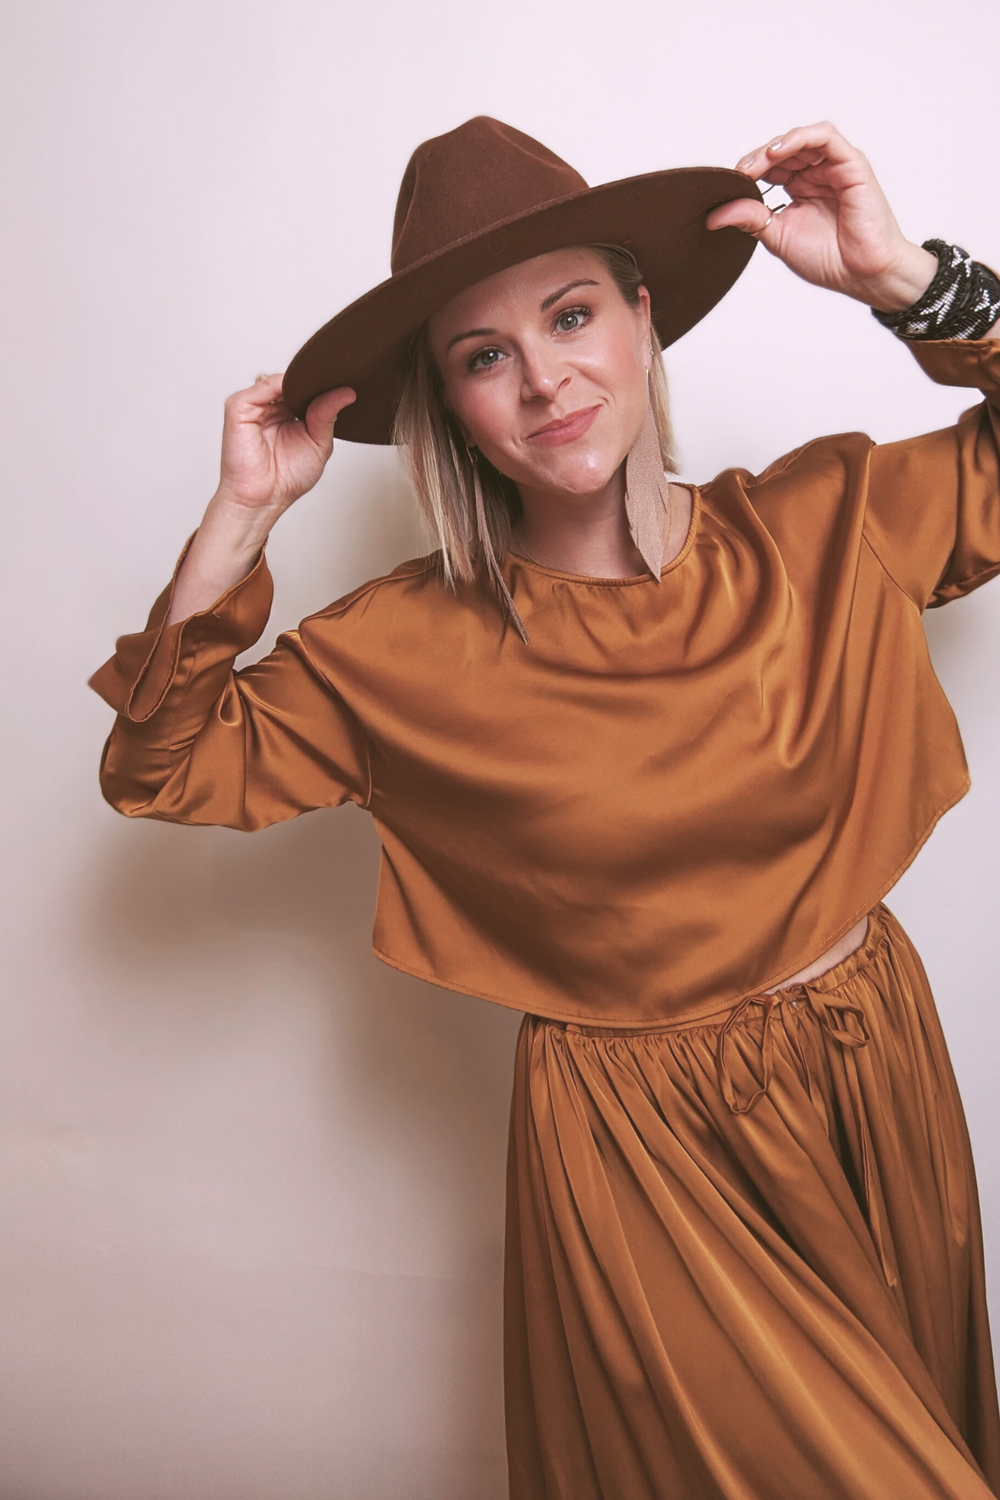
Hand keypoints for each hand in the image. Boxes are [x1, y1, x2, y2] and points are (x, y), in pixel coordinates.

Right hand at [164, 377, 354, 624]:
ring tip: (323, 384)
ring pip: (280, 379)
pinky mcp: (239, 406)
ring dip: (302, 380)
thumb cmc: (286, 478)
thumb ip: (327, 415)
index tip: (348, 379)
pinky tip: (301, 392)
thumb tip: (347, 392)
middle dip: (315, 378)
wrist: (264, 499)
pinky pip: (263, 385)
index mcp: (288, 412)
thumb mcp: (318, 443)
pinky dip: (284, 384)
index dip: (324, 384)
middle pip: (294, 379)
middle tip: (341, 376)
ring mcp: (254, 404)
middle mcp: (271, 405)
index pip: (305, 387)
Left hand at [706, 122, 937, 311]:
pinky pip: (825, 137)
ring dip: (774, 148)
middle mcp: (816, 173)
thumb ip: (750, 220)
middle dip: (757, 160)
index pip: (770, 167)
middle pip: (782, 150)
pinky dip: (799, 138)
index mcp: (799, 188)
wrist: (862, 274)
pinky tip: (778, 152)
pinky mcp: (851, 163)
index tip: (728, 187)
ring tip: (754, 166)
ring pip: (801, 139)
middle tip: (738, 176)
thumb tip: (715, 215)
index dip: (748, 172)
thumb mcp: (778, 237)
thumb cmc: (830, 259)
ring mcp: (834, 166)